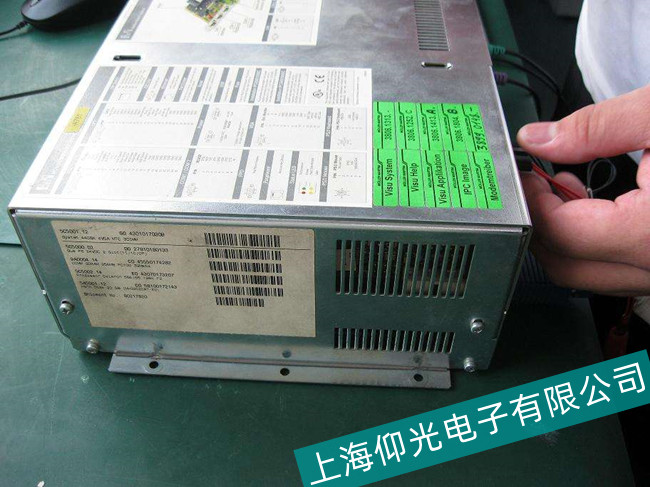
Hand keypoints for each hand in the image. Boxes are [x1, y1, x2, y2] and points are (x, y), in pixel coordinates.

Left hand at [517, 84, 649, 295]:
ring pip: (589, 275)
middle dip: (540, 223)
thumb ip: (597, 127)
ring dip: (565, 236)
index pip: (561, 234)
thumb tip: (541, 138)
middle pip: (566, 265)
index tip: (524, 173)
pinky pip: (618, 270)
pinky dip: (594, 243)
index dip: (531, 201)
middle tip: (537, 181)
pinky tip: (598, 205)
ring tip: (566, 187)